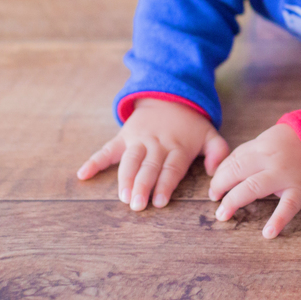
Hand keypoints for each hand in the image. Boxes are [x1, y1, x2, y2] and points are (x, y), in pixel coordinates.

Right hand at [76, 99, 229, 210]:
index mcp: (178, 147)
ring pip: (130, 160)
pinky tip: (83, 174)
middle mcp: (157, 144)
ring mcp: (138, 140)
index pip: (171, 169)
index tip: (159, 202)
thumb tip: (214, 172)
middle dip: (142, 186)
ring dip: (125, 178)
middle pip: (149, 167)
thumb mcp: (210, 133)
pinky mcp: (123, 137)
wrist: (170, 94)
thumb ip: (217, 152)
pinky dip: (94, 161)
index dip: (165, 185)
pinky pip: (107, 149)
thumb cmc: (191, 123)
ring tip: (122, 196)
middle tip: (137, 205)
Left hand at [208, 123, 300, 238]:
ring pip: (253, 188)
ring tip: (223, 214)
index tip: (214, 187)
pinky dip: (278, 220)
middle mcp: (270, 160)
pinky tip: (268, 233)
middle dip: (221, 187)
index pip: (233, 161)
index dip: (219, 175)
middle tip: (214, 200)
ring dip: (234, 201)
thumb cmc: (291, 145)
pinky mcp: (300, 190)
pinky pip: (287, 207)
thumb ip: (248, 154)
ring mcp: (285, 175)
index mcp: (261, 147)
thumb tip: (222, 172)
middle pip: (237, 173)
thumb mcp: (268, 140)